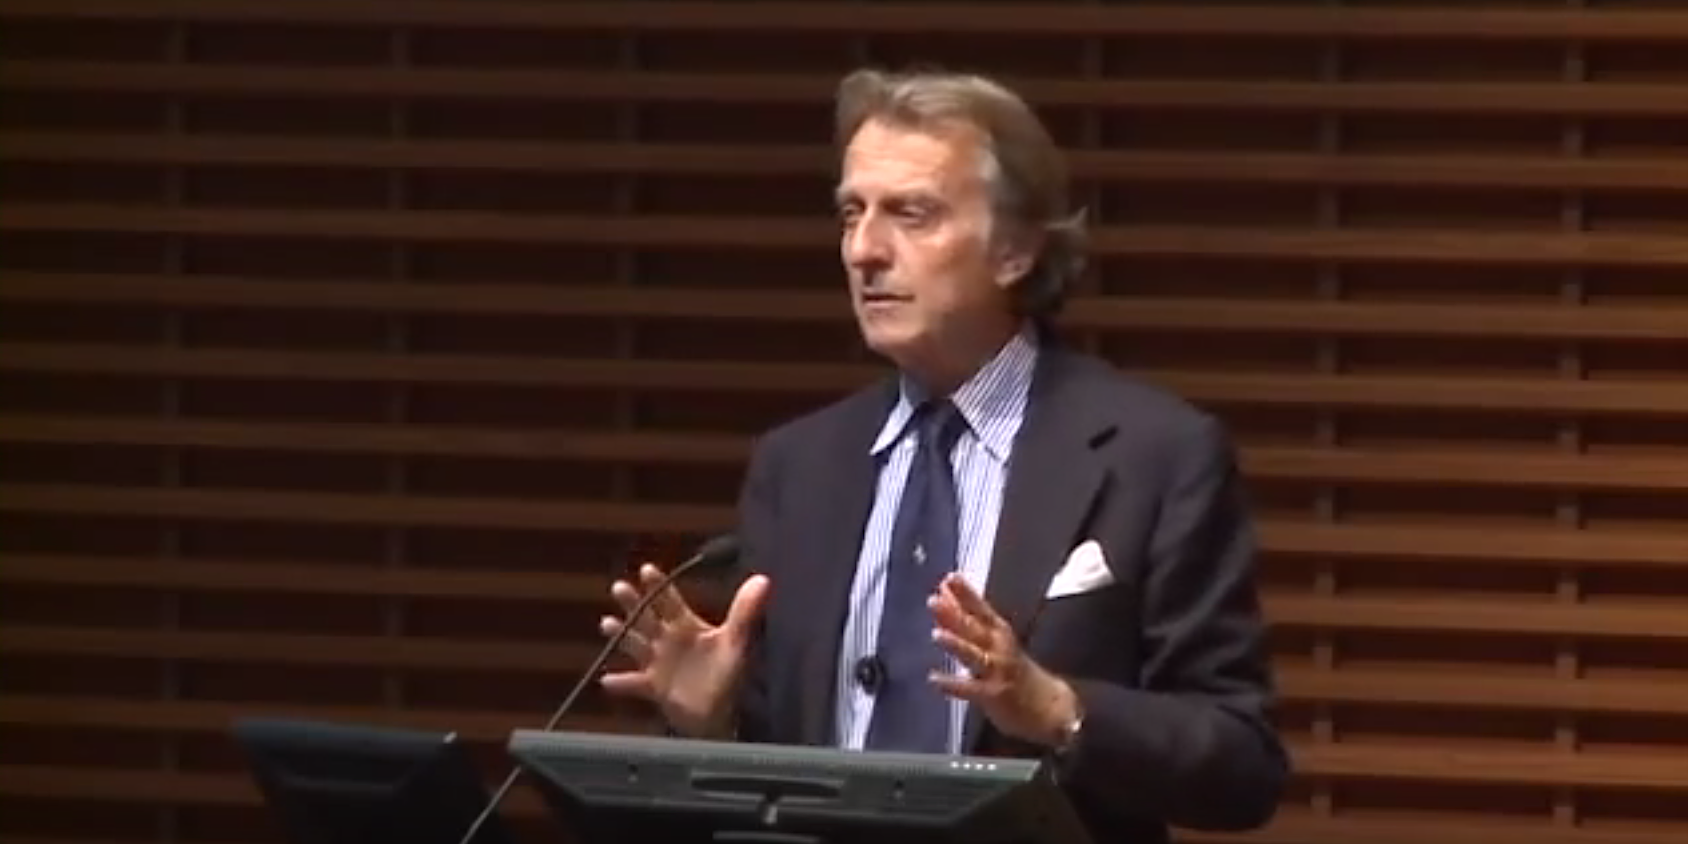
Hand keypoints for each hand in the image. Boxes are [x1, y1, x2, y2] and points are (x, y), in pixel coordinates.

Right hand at [598, 563, 770, 738]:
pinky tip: (606, 680)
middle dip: (633, 603)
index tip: (646, 569)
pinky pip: (633, 684)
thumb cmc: (731, 674)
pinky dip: (621, 684)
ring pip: (635, 644)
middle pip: (646, 617)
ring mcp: (659, 664)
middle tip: (619, 587)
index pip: (670, 600)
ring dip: (621, 635)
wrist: (726, 715)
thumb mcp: (737, 641)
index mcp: (688, 626)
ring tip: (607, 623)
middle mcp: (670, 641)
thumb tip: (763, 580)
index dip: (659, 586)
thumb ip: (745, 611)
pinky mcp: (654, 688)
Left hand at [929, 573, 1079, 747]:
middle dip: (955, 614)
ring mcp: (998, 672)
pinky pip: (971, 690)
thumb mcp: (995, 640)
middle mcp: (1000, 648)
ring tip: (937, 634)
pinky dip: (952, 684)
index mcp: (1000, 633)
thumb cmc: (1015, 668)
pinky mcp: (995, 695)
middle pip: (976, 629)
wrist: (1049, 705)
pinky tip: (934, 679)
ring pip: (975, 656)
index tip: (949, 578)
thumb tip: (943, 593)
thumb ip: (967, 618)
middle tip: (935, 600)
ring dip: (957, 644)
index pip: (982, 609)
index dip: (966, 593)